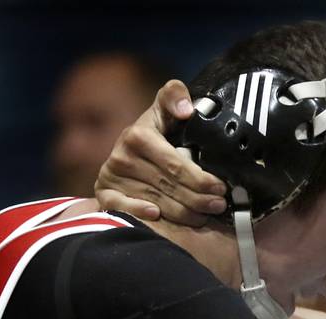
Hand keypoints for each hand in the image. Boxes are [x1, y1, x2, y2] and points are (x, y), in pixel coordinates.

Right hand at [94, 80, 227, 225]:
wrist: (129, 148)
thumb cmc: (155, 132)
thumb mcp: (164, 110)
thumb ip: (174, 97)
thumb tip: (186, 109)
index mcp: (139, 135)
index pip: (176, 165)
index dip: (202, 179)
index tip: (221, 187)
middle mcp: (122, 156)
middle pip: (169, 187)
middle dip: (200, 199)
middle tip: (220, 205)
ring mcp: (111, 176)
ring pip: (156, 202)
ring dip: (185, 213)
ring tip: (206, 214)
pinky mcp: (104, 192)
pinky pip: (122, 207)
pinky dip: (140, 213)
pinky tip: (157, 215)